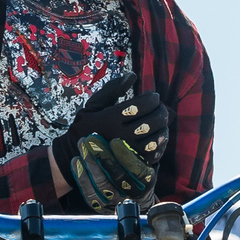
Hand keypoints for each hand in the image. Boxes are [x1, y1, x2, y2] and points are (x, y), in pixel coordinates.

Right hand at [55, 73, 169, 210]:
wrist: (76, 155)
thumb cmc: (86, 126)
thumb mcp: (93, 105)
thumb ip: (112, 89)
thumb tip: (132, 75)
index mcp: (110, 118)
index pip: (143, 104)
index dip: (153, 98)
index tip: (153, 96)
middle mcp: (120, 135)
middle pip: (154, 120)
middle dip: (161, 110)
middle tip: (160, 107)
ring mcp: (128, 152)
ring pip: (157, 137)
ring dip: (163, 127)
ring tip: (161, 121)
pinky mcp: (132, 164)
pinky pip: (155, 153)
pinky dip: (161, 143)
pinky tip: (158, 136)